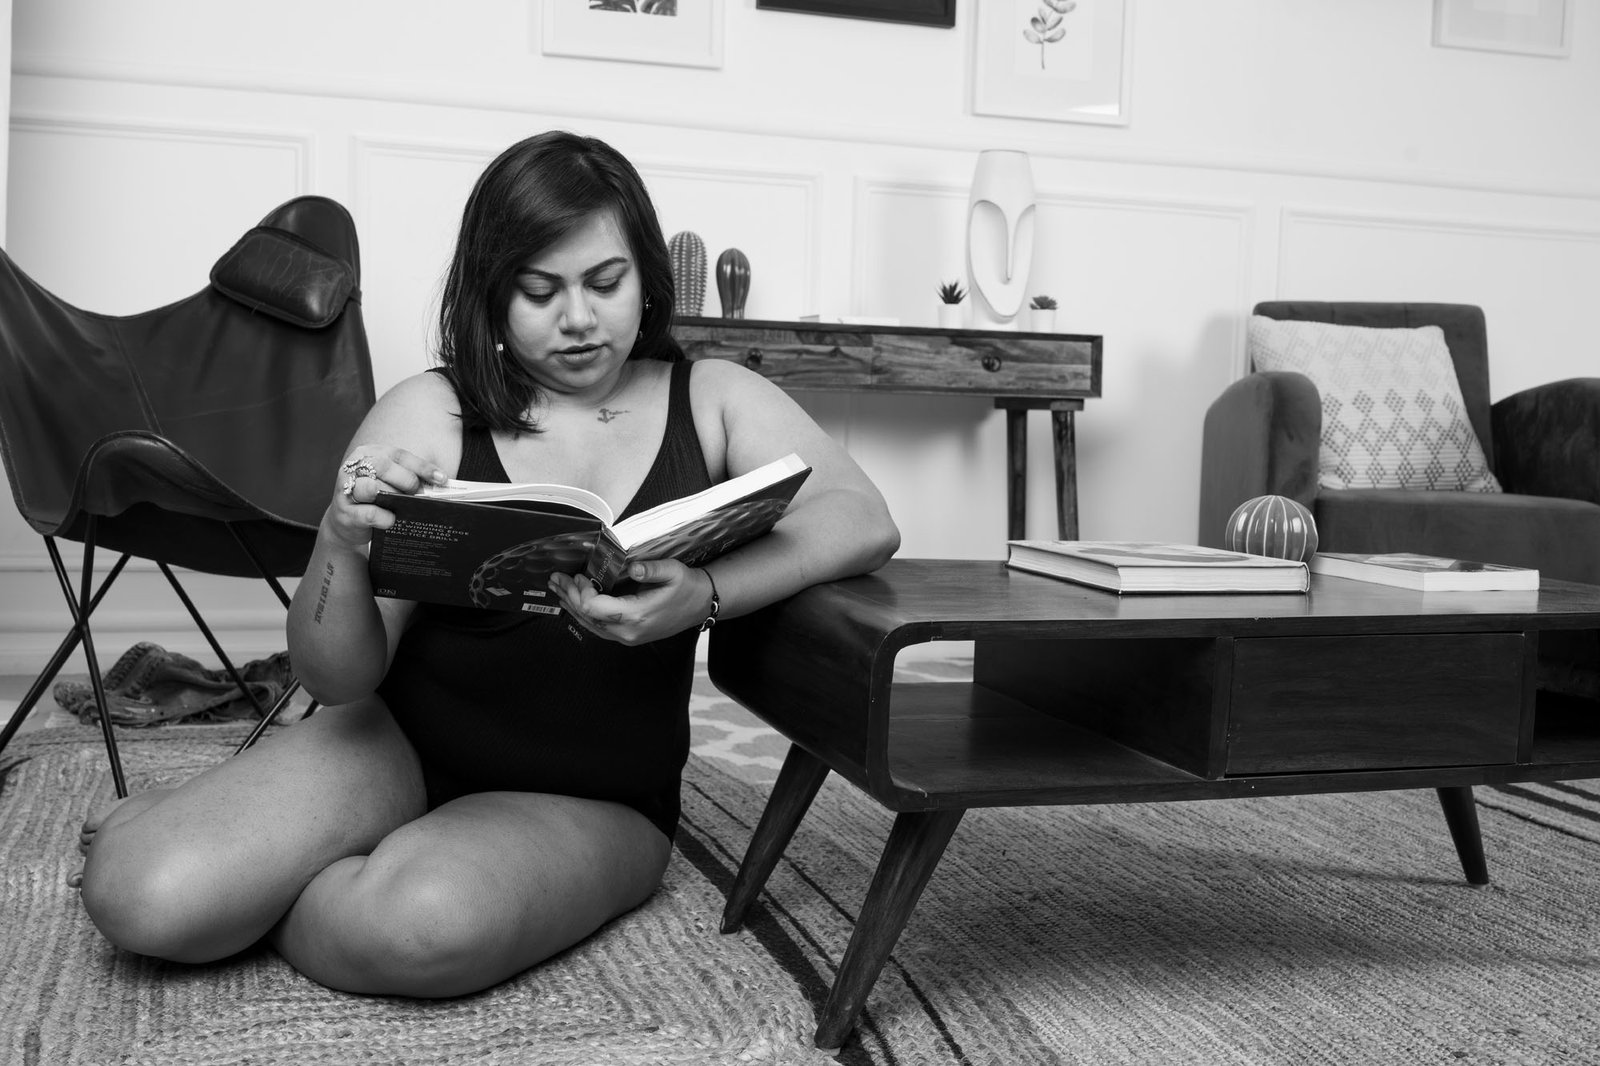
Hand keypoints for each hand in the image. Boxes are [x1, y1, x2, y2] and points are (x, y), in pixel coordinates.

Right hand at [324, 445, 445, 550]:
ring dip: (393, 497)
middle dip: (406, 480)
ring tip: (403, 507)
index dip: (422, 467)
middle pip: (383, 466)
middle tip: (417, 493)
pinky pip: (369, 513)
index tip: (441, 479)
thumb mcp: (391, 482)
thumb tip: (439, 483)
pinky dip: (384, 517)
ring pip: (372, 488)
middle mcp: (354, 467)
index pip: (399, 455)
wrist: (348, 523)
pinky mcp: (344, 512)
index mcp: (369, 453)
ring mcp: (346, 489)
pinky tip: (392, 520)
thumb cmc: (376, 499)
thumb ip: (410, 477)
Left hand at [547, 559, 713, 645]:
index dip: (582, 592)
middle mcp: (628, 631)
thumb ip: (651, 569)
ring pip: (589, 625)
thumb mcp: (673, 572)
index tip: (578, 575)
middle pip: (587, 617)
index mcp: (637, 615)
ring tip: (558, 589)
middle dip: (569, 596)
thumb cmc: (687, 588)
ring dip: (572, 606)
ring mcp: (627, 637)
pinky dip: (582, 614)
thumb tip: (631, 567)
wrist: (701, 605)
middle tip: (555, 579)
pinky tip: (574, 602)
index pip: (595, 608)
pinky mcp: (627, 636)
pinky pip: (597, 628)